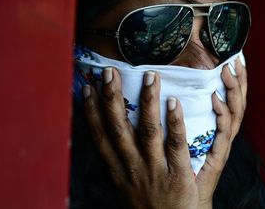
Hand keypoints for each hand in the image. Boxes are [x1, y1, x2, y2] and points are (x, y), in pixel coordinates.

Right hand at [81, 58, 246, 208]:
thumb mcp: (127, 191)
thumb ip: (122, 167)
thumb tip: (114, 142)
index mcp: (118, 173)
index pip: (100, 137)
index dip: (91, 112)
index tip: (86, 89)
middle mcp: (132, 169)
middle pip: (118, 129)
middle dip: (112, 98)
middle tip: (110, 72)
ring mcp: (155, 172)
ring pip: (148, 131)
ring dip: (147, 101)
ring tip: (150, 76)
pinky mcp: (178, 176)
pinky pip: (175, 145)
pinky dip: (174, 123)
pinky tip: (174, 102)